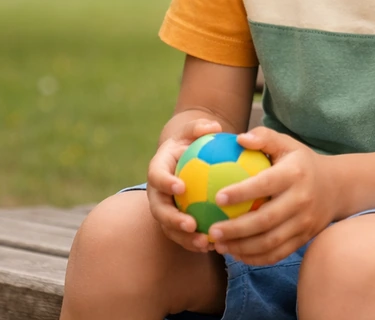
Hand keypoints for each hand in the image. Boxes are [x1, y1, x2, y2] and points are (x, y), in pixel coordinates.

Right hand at [146, 117, 222, 252]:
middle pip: (159, 210)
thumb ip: (199, 127)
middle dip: (172, 220)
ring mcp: (164, 211)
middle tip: (191, 224)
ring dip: (186, 238)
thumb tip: (214, 127)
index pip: (157, 177)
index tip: (181, 187)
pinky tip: (217, 246)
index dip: (166, 183)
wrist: (184, 161)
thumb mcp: (192, 131)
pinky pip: (184, 237)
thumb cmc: (190, 143)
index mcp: (158, 170)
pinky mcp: (174, 225)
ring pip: (170, 229)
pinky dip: (198, 242)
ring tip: (205, 242)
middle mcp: (156, 194)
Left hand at [207, 128, 338, 265]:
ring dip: (242, 247)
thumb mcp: (286, 144)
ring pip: (270, 242)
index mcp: (295, 174)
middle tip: (212, 230)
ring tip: (219, 245)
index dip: (241, 192)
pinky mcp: (304, 239)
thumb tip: (239, 138)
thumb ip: (264, 137)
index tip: (217, 197)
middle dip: (236, 229)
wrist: (337, 187)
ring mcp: (304, 223)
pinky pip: (278, 254)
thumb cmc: (301, 162)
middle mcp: (301, 200)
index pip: (265, 185)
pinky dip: (255, 258)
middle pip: (266, 220)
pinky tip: (236, 254)